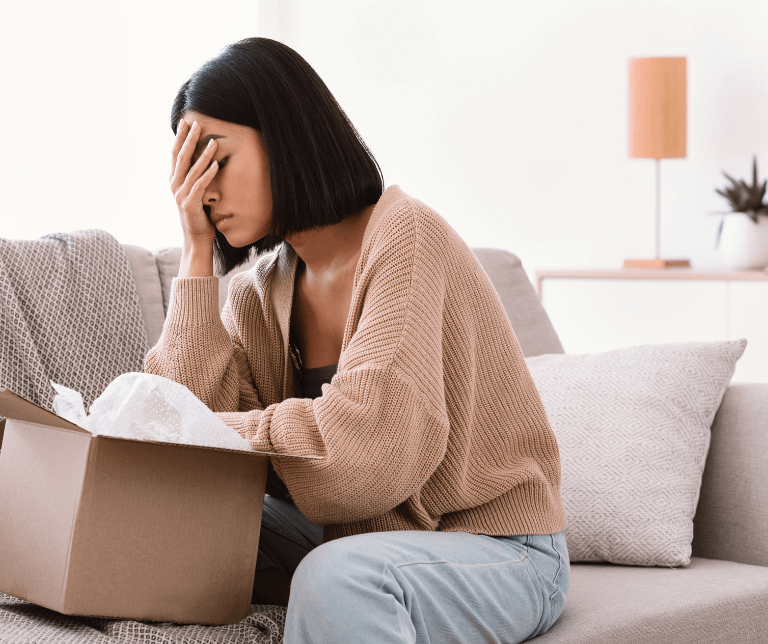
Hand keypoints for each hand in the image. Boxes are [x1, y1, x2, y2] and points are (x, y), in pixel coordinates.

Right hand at [170, 119, 219, 246]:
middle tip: (197, 124)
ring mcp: (181, 195)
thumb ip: (193, 177)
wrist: (196, 237)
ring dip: (203, 154)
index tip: (185, 122)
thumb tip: (200, 160)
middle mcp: (175, 185)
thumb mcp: (194, 192)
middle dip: (189, 139)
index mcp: (174, 180)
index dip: (180, 137)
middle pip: (181, 157)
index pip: (175, 154)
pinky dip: (208, 174)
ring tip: (213, 142)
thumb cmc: (199, 214)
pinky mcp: (190, 204)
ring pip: (192, 170)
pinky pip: (200, 185)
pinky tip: (216, 164)